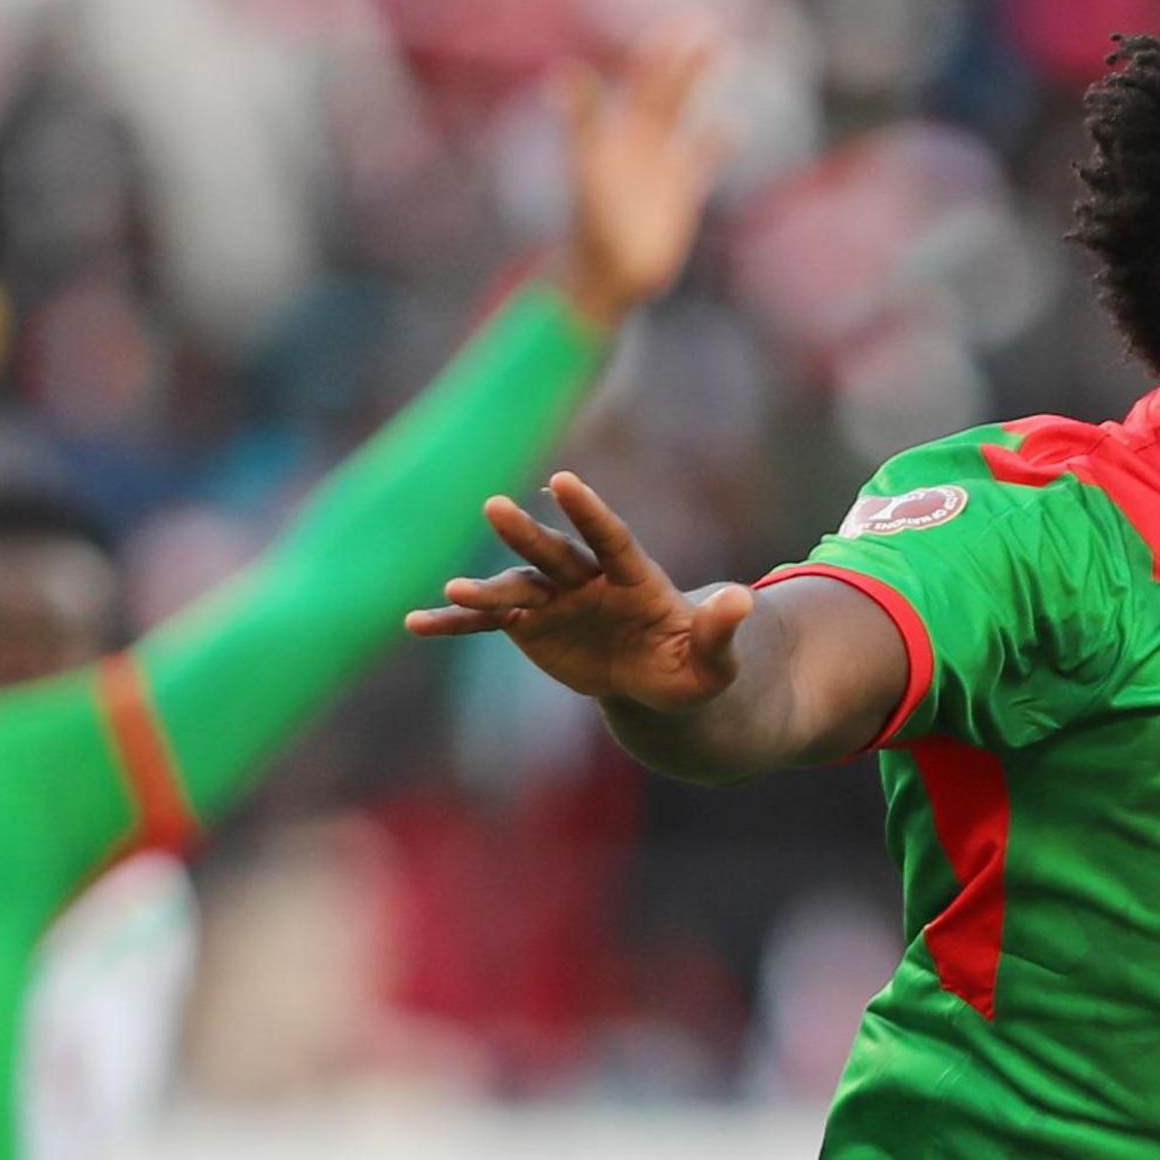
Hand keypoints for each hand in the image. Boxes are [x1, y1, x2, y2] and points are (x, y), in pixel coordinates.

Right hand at [404, 471, 755, 710]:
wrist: (655, 678)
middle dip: (527, 532)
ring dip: (485, 588)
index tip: (562, 481)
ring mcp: (554, 598)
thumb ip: (721, 631)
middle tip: (494, 507)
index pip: (611, 539)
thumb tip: (743, 602)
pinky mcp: (528, 624)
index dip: (589, 511)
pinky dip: (455, 621)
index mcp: (634, 577)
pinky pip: (487, 622)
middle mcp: (587, 578)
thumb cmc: (691, 666)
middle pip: (556, 551)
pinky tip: (416, 623)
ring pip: (516, 586)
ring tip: (452, 591)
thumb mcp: (713, 661)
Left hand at [553, 22, 727, 330]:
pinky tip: (737, 127)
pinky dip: (718, 142)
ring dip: (701, 84)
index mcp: (620, 132)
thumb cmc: (593, 225)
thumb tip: (564, 72)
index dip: (661, 51)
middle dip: (686, 58)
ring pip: (684, 113)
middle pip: (666, 90)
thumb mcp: (589, 166)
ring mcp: (660, 164)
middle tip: (708, 23)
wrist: (607, 274)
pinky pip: (701, 157)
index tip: (681, 23)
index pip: (643, 81)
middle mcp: (640, 142)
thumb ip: (582, 118)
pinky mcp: (679, 191)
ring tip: (726, 50)